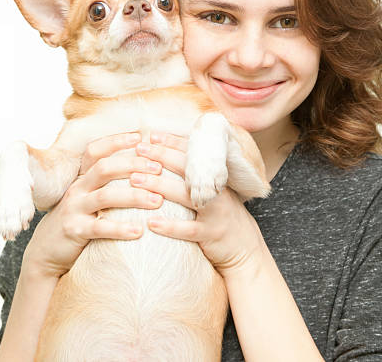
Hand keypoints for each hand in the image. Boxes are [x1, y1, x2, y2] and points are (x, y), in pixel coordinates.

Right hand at [22, 132, 164, 278]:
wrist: (46, 251)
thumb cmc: (79, 219)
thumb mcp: (88, 196)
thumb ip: (107, 182)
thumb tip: (143, 165)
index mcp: (82, 177)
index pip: (96, 151)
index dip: (116, 141)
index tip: (140, 137)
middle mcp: (77, 189)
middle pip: (104, 168)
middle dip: (134, 165)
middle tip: (158, 168)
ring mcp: (74, 209)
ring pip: (105, 196)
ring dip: (134, 197)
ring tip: (158, 200)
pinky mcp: (74, 231)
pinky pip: (99, 228)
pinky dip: (120, 228)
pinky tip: (139, 231)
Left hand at [132, 132, 266, 277]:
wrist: (246, 246)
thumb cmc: (221, 215)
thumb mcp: (214, 191)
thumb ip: (196, 177)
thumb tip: (167, 157)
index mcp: (215, 177)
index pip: (192, 154)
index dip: (172, 143)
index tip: (151, 136)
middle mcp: (216, 190)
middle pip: (187, 168)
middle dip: (161, 156)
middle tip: (139, 150)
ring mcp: (215, 212)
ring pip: (185, 195)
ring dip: (158, 185)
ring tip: (135, 180)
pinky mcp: (211, 234)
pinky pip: (189, 229)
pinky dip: (170, 226)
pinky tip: (151, 222)